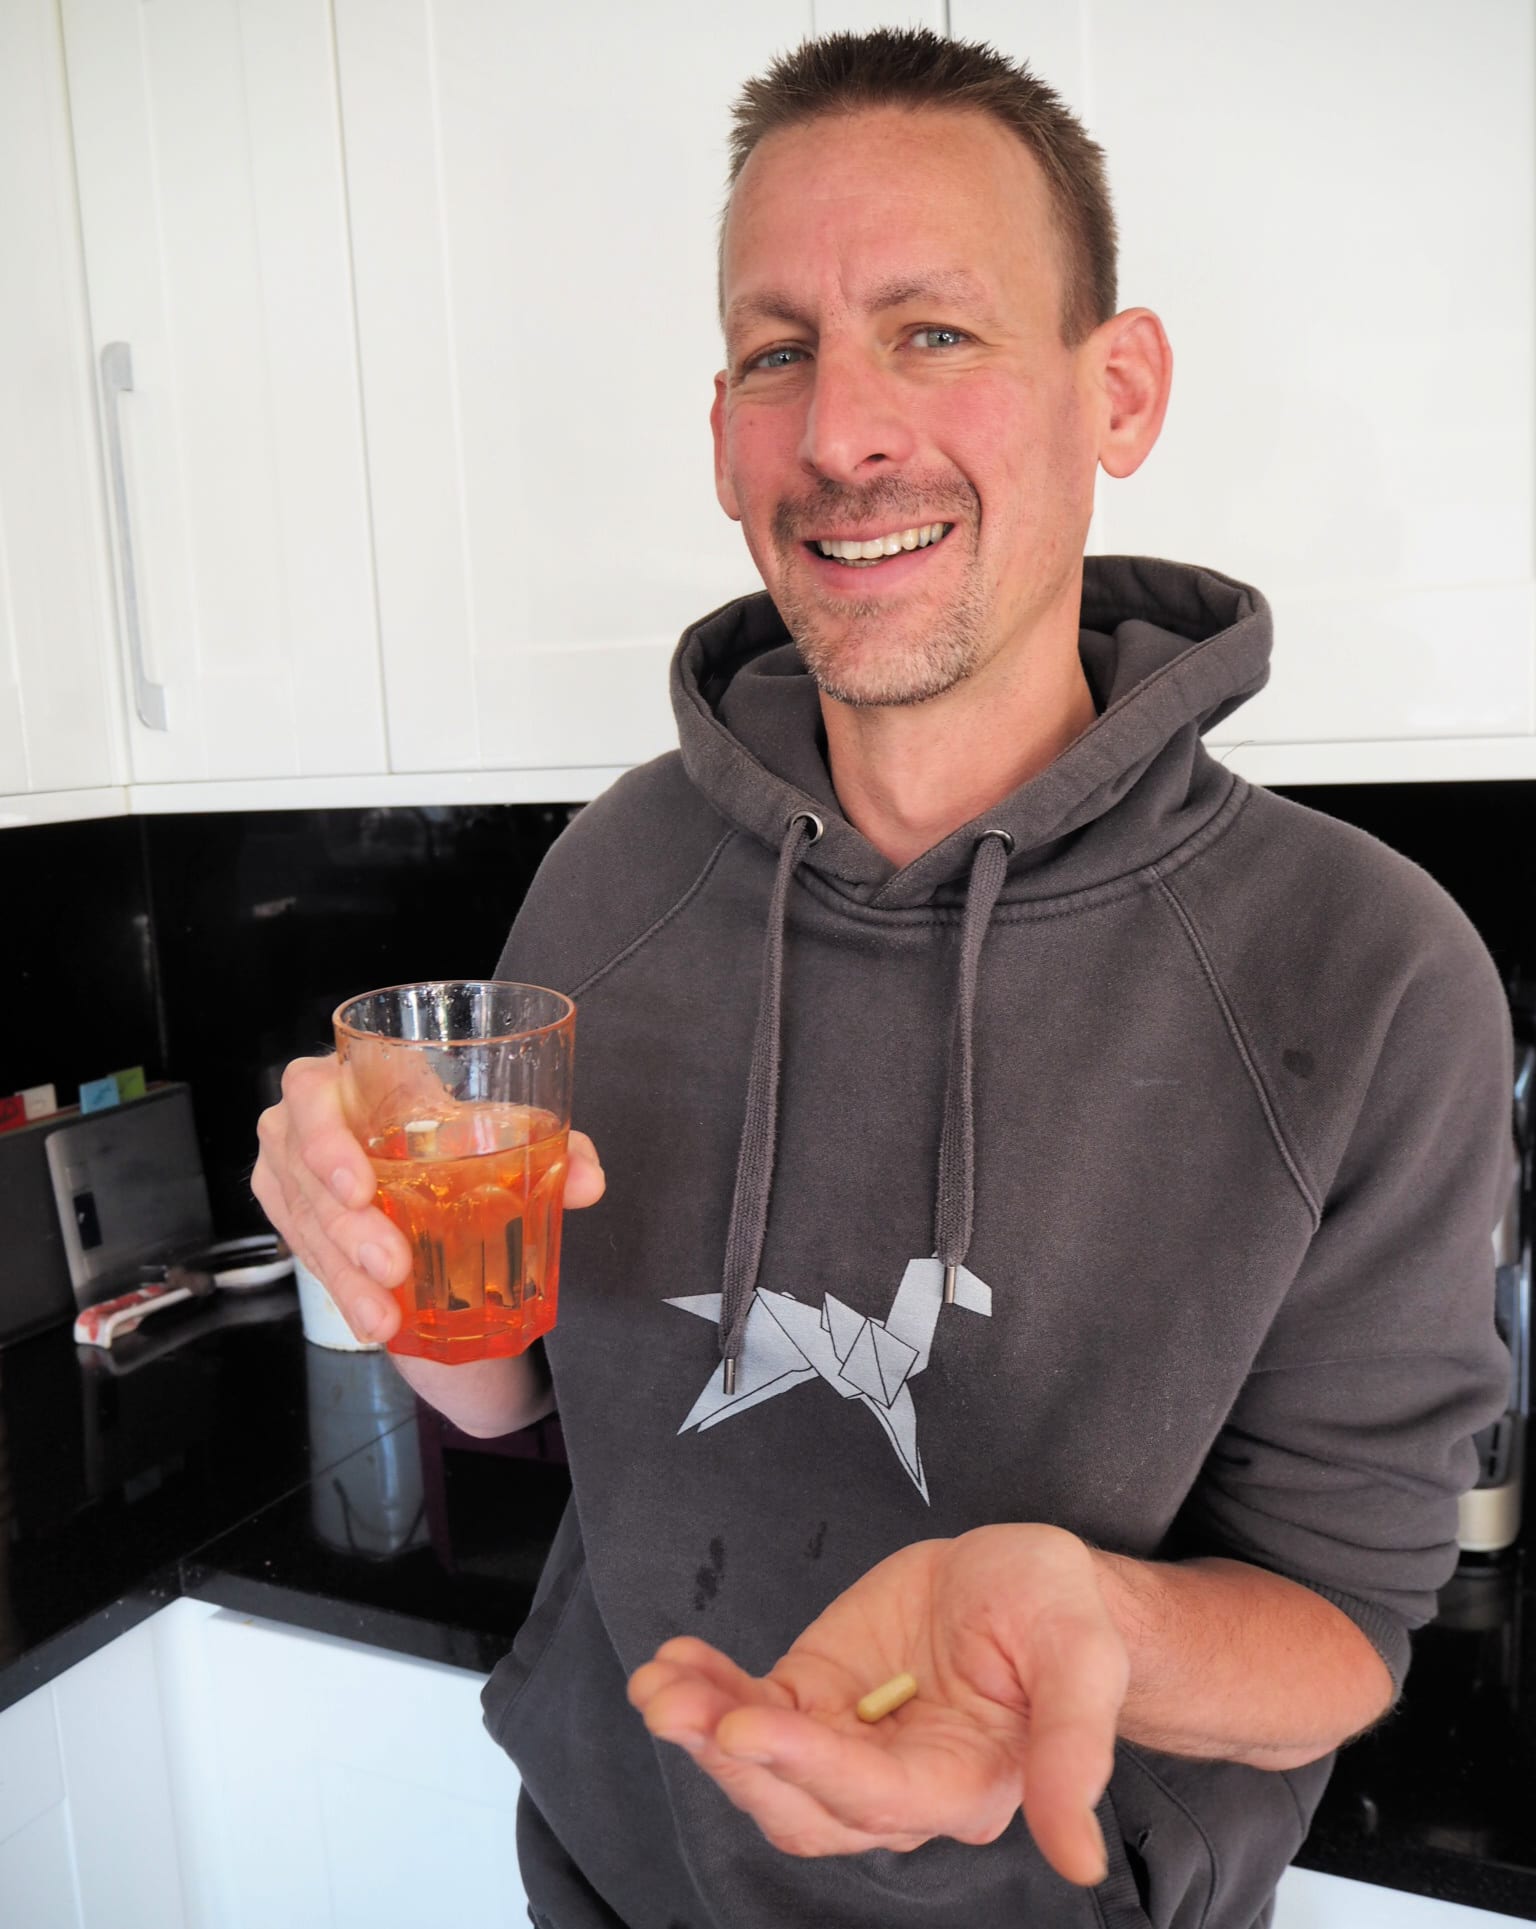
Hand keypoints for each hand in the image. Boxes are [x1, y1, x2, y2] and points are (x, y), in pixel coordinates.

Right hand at [253, 1054, 604, 1344]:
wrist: (418, 1161)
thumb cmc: (448, 1129)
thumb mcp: (498, 1129)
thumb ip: (553, 1149)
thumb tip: (587, 1182)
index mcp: (349, 1079)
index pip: (310, 1092)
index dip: (325, 1140)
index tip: (362, 1191)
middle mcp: (305, 1124)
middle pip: (306, 1177)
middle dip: (348, 1230)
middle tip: (392, 1265)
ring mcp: (290, 1175)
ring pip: (304, 1226)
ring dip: (344, 1275)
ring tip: (384, 1312)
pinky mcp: (292, 1219)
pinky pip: (308, 1258)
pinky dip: (344, 1292)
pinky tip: (374, 1319)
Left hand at [627, 1525, 1126, 1885]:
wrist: (1023, 1576)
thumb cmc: (1061, 1612)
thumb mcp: (1081, 1658)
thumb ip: (1072, 1752)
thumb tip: (1079, 1858)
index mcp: (965, 1786)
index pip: (876, 1796)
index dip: (807, 1767)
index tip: (743, 1726)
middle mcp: (899, 1785)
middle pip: (803, 1803)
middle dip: (733, 1760)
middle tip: (675, 1705)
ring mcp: (849, 1743)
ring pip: (764, 1771)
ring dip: (703, 1731)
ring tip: (658, 1684)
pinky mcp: (816, 1699)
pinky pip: (753, 1712)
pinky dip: (708, 1691)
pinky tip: (674, 1661)